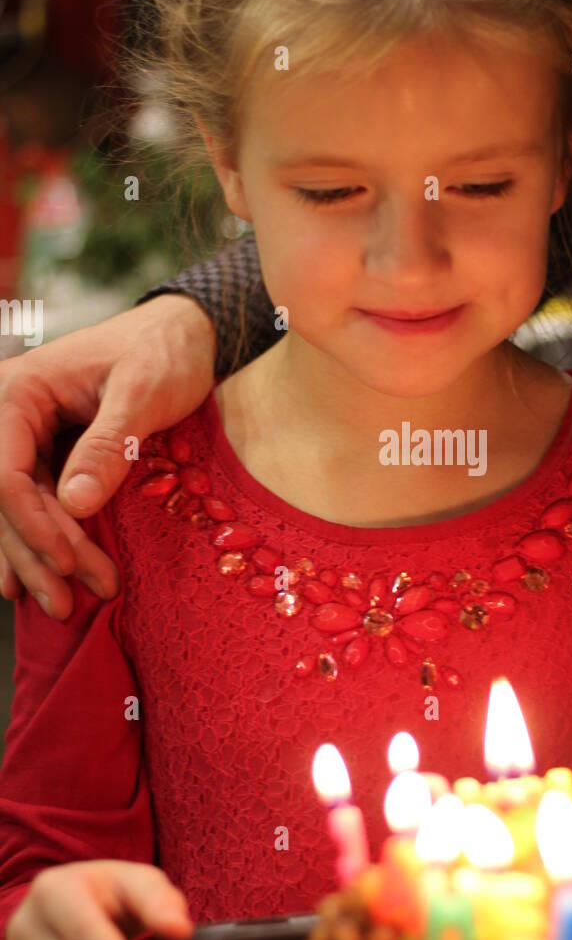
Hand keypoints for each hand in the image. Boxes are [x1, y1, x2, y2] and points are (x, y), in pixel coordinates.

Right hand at [0, 294, 215, 617]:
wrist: (185, 334)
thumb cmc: (165, 352)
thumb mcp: (143, 391)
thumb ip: (109, 444)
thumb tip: (75, 505)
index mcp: (18, 393)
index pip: (4, 474)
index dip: (34, 524)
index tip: (70, 561)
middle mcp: (10, 417)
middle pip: (7, 501)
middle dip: (40, 554)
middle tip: (72, 602)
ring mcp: (26, 439)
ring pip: (18, 511)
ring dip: (41, 560)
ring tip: (66, 606)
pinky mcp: (48, 455)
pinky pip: (37, 505)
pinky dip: (44, 543)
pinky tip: (41, 581)